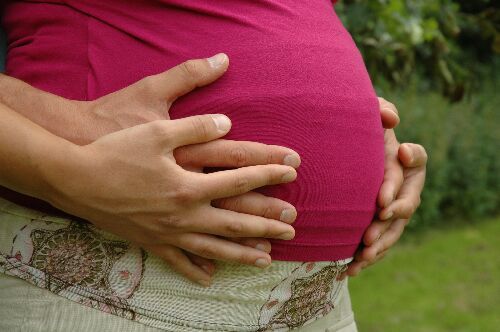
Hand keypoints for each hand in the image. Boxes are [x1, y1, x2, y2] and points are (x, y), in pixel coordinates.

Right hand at [46, 114, 297, 286]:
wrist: (74, 179)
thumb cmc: (115, 151)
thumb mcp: (157, 131)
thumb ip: (196, 127)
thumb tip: (228, 124)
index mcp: (189, 185)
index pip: (240, 180)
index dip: (269, 173)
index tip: (293, 172)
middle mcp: (184, 214)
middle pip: (236, 222)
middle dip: (268, 223)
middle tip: (293, 226)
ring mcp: (168, 233)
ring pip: (215, 248)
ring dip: (243, 253)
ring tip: (267, 259)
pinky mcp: (151, 242)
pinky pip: (179, 261)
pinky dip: (197, 270)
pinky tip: (211, 278)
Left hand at [338, 98, 427, 279]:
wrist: (344, 153)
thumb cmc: (360, 131)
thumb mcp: (368, 115)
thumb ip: (380, 109)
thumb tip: (392, 120)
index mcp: (406, 159)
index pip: (415, 166)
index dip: (398, 184)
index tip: (381, 200)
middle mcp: (405, 184)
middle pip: (406, 205)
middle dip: (389, 223)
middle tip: (370, 234)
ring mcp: (393, 207)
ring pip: (394, 229)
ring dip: (380, 245)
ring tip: (363, 255)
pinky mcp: (378, 223)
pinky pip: (378, 243)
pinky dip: (365, 258)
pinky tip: (349, 269)